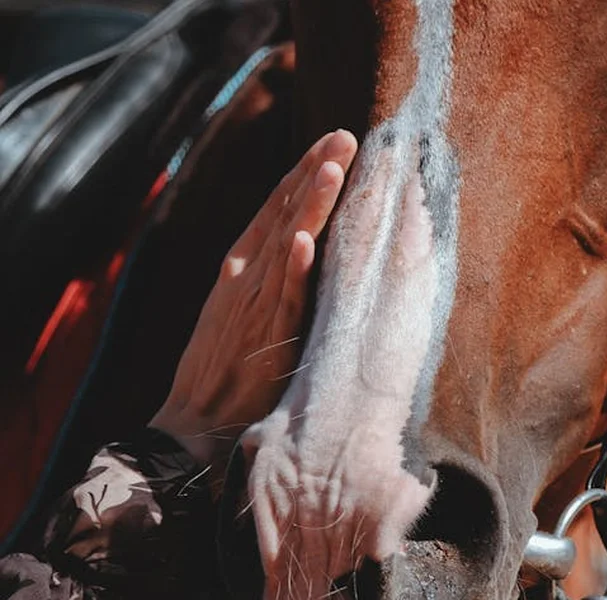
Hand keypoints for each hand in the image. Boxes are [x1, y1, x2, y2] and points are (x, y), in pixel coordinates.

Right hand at [149, 130, 357, 465]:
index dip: (306, 175)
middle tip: (346, 136)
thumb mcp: (250, 313)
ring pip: (287, 243)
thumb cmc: (229, 375)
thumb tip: (312, 250)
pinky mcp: (261, 336)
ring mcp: (253, 303)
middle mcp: (247, 277)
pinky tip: (305, 241)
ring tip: (332, 166)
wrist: (193, 428)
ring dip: (309, 204)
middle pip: (285, 213)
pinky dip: (291, 269)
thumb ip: (277, 281)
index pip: (280, 211)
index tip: (334, 144)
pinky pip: (280, 298)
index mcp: (245, 269)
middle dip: (314, 172)